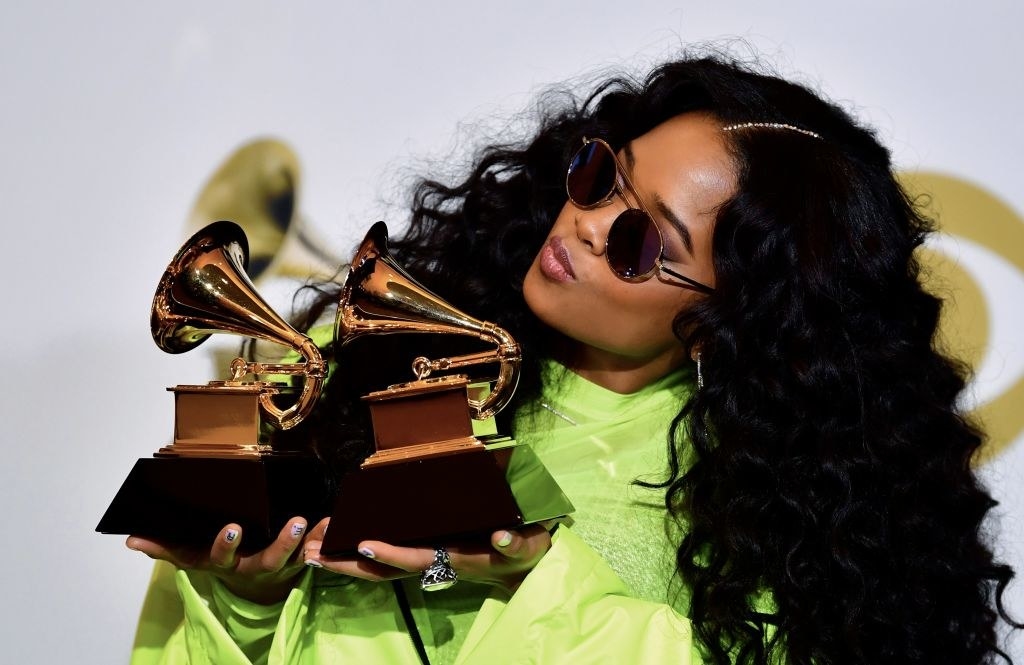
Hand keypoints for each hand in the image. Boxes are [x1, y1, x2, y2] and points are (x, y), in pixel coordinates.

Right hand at [126, 517, 312, 604]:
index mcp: (228, 564)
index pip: (224, 557)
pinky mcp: (300, 559)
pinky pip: (316, 550)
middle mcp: (256, 567)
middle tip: (295, 522)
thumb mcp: (190, 558)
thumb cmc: (219, 563)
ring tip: (321, 521)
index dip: (227, 545)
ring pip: (299, 556)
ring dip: (311, 540)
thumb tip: (131, 540)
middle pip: (271, 559)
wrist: (251, 586)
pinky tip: (331, 521)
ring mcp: (281, 565)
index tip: (233, 528)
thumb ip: (163, 548)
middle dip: (283, 543)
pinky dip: (324, 537)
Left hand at [302, 521, 552, 593]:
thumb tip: (501, 537)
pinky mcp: (425, 554)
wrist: (522, 569)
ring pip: (379, 566)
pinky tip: (340, 544)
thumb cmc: (524, 554)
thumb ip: (515, 544)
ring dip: (346, 561)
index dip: (390, 553)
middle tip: (311, 554)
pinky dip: (361, 553)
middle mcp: (433, 562)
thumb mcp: (525, 547)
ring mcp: (426, 560)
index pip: (415, 558)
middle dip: (348, 564)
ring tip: (311, 552)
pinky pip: (386, 558)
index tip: (364, 543)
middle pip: (383, 569)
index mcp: (453, 559)